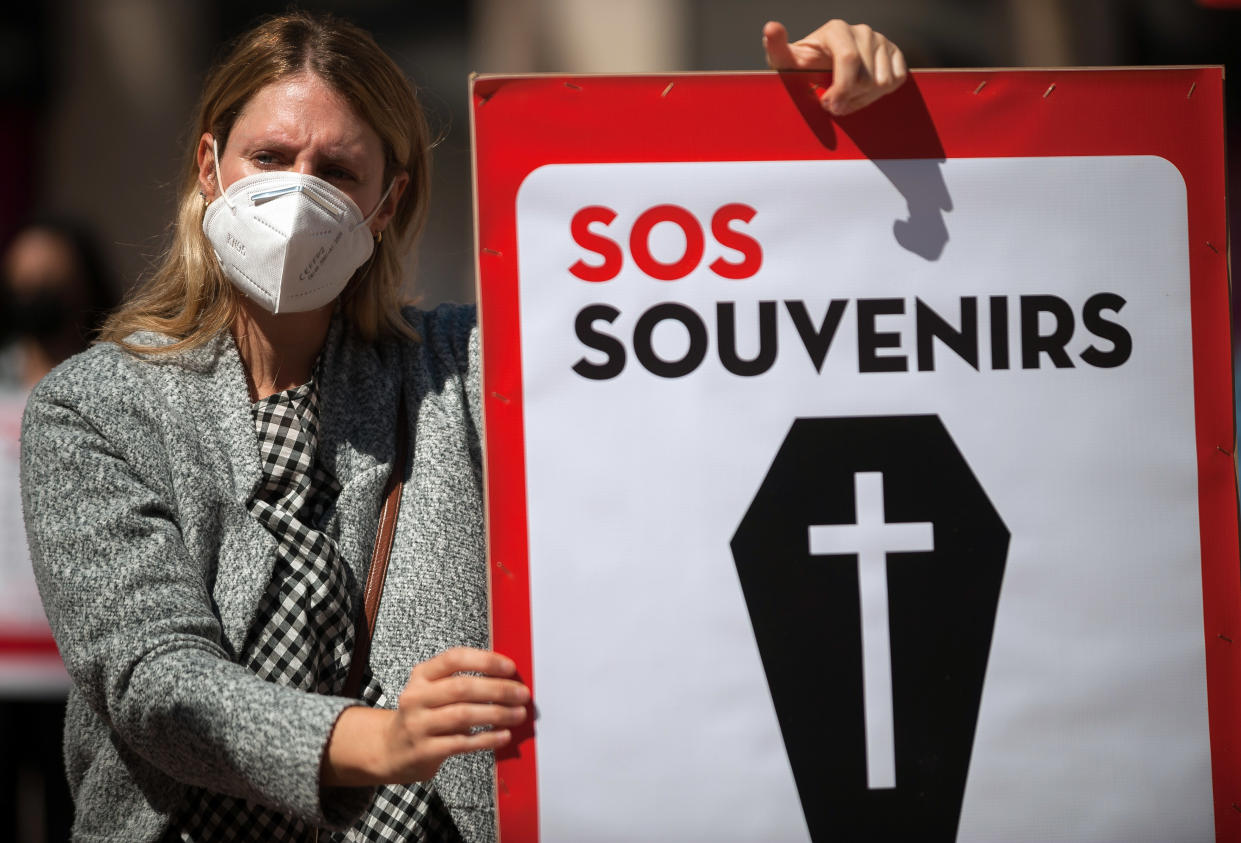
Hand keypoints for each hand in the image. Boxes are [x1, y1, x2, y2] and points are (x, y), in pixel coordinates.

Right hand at [323, 647, 529, 786]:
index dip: (485, 661)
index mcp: (421, 675)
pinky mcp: (424, 751)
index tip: (510, 667)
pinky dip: (487, 738)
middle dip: (498, 689)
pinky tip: (504, 736)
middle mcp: (416, 697)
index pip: (454, 658)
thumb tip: (508, 679)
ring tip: (518, 714)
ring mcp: (418, 725)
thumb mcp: (433, 691)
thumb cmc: (424, 715)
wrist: (390, 750)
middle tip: (522, 694)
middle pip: (462, 687)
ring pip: (463, 715)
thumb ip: (462, 681)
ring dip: (497, 714)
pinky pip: (462, 743)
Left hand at [763, 20, 907, 115]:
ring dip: (863, 99)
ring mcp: (881, 41)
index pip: (848, 60)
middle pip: (866, 76)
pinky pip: (896, 81)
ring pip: (882, 82)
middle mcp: (862, 30)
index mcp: (837, 29)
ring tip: (846, 97)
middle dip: (849, 98)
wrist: (823, 70)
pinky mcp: (895, 53)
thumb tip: (771, 28)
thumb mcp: (787, 62)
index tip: (828, 105)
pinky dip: (879, 95)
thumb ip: (777, 48)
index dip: (841, 88)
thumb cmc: (803, 68)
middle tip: (834, 103)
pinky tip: (862, 92)